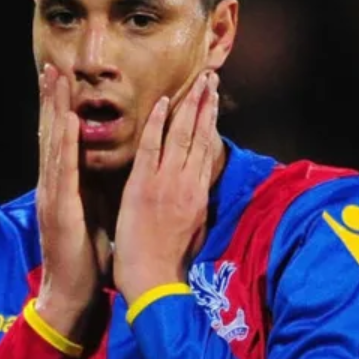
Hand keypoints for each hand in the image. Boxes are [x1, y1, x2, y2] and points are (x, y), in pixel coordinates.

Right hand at [35, 64, 100, 341]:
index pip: (60, 141)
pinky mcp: (60, 209)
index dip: (59, 109)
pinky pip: (63, 171)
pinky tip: (66, 120)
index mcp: (62, 187)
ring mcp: (53, 196)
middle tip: (51, 67)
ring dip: (53, 109)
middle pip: (51, 134)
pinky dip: (65, 143)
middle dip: (51, 99)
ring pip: (52, 144)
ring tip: (54, 80)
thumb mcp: (91, 216)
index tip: (62, 81)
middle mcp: (53, 186)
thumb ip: (93, 190)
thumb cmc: (83, 259)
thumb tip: (105, 168)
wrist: (70, 294)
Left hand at [114, 71, 219, 303]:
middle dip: (206, 104)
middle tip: (211, 77)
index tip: (215, 100)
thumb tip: (200, 186)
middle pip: (200, 136)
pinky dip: (156, 124)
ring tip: (198, 81)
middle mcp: (188, 184)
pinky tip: (162, 102)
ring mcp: (166, 183)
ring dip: (190, 105)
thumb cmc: (170, 262)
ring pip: (182, 136)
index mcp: (199, 194)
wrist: (154, 280)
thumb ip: (197, 203)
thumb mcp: (194, 229)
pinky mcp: (144, 186)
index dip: (212, 122)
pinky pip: (151, 148)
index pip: (208, 150)